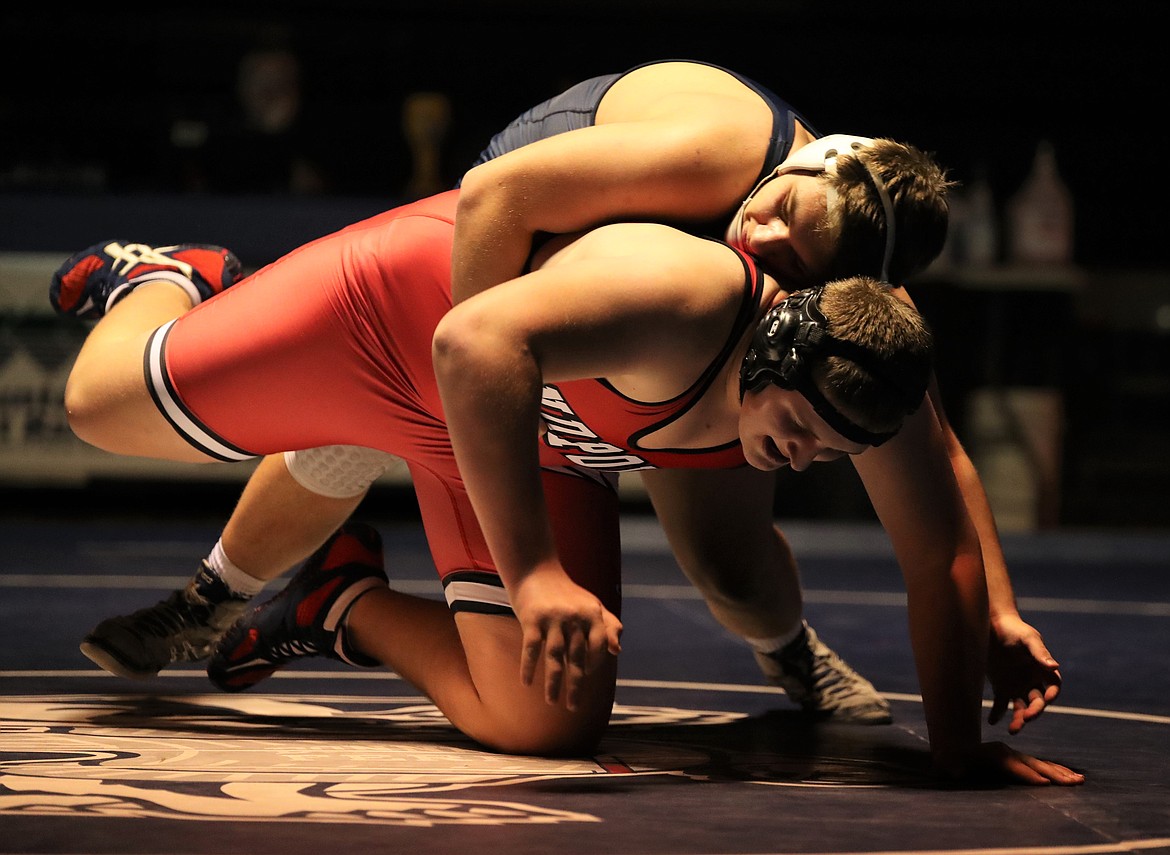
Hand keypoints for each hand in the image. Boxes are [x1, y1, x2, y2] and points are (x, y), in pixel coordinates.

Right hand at [511, 566, 622, 709]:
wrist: (537, 571)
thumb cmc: (568, 593)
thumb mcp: (593, 605)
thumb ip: (609, 626)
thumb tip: (618, 651)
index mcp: (592, 614)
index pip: (599, 647)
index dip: (595, 663)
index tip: (587, 675)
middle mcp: (574, 618)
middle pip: (577, 657)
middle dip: (576, 684)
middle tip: (574, 708)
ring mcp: (553, 619)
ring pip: (555, 656)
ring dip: (553, 682)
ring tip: (552, 702)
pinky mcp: (532, 619)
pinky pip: (531, 648)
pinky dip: (528, 666)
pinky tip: (526, 683)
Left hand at [936, 741, 1084, 785]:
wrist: (954, 748)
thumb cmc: (950, 761)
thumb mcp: (948, 764)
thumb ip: (953, 768)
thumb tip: (955, 772)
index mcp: (992, 755)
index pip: (1013, 766)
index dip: (1028, 775)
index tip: (1044, 783)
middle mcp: (1007, 752)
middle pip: (1033, 764)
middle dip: (1053, 774)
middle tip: (1073, 783)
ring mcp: (1015, 755)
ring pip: (1041, 764)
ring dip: (1061, 772)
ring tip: (1079, 780)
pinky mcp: (1019, 760)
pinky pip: (1041, 765)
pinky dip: (1057, 771)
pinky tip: (1070, 776)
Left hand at [986, 614, 1061, 733]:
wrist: (991, 625)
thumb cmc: (1013, 629)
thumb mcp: (1027, 638)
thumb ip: (1039, 652)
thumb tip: (1055, 666)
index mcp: (1042, 669)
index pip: (1053, 687)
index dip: (1052, 694)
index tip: (1046, 699)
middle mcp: (1032, 681)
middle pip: (1037, 702)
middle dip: (1034, 711)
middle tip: (1026, 717)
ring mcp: (1016, 685)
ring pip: (1021, 707)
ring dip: (1019, 719)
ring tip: (1013, 729)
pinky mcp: (1001, 687)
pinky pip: (1001, 704)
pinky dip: (997, 714)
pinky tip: (992, 721)